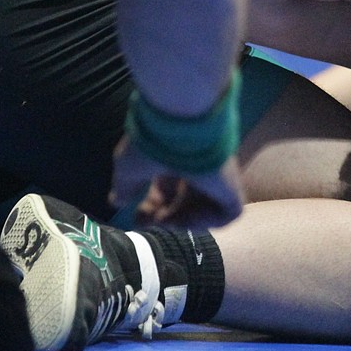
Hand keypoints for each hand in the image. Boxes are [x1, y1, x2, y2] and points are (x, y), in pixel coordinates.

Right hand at [109, 135, 244, 229]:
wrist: (184, 126)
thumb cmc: (155, 142)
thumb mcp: (130, 167)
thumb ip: (125, 186)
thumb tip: (117, 202)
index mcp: (175, 159)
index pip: (167, 189)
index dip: (152, 207)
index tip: (137, 218)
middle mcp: (198, 168)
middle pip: (185, 200)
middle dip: (166, 217)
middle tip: (153, 224)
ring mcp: (218, 178)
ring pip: (206, 208)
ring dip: (186, 222)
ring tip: (169, 222)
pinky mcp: (233, 187)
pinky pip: (229, 213)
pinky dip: (208, 222)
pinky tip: (187, 219)